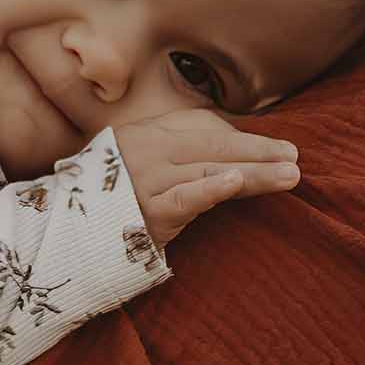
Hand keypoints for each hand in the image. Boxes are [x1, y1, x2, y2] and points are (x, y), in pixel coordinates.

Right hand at [114, 112, 303, 248]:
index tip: (282, 148)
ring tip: (288, 175)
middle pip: (214, 147)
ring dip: (254, 173)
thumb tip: (232, 139)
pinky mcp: (149, 214)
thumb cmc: (111, 197)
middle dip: (259, 152)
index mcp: (147, 133)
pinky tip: (236, 181)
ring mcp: (148, 182)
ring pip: (210, 171)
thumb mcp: (138, 158)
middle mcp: (148, 151)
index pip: (204, 128)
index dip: (245, 138)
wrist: (69, 235)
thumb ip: (178, 141)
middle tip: (295, 158)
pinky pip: (186, 199)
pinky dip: (211, 188)